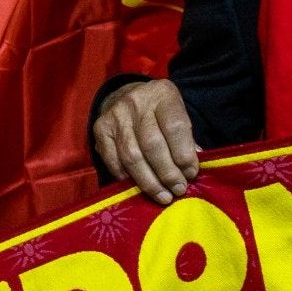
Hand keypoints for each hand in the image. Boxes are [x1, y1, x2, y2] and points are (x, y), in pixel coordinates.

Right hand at [92, 78, 198, 203]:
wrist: (126, 95)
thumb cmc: (159, 112)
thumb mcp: (177, 115)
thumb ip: (186, 139)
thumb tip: (190, 170)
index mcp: (163, 95)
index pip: (175, 128)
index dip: (184, 155)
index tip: (191, 174)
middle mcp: (136, 102)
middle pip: (152, 145)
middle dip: (167, 173)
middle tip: (178, 189)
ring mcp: (115, 116)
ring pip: (132, 157)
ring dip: (149, 181)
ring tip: (163, 195)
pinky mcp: (100, 129)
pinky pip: (113, 161)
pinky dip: (128, 178)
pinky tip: (140, 188)